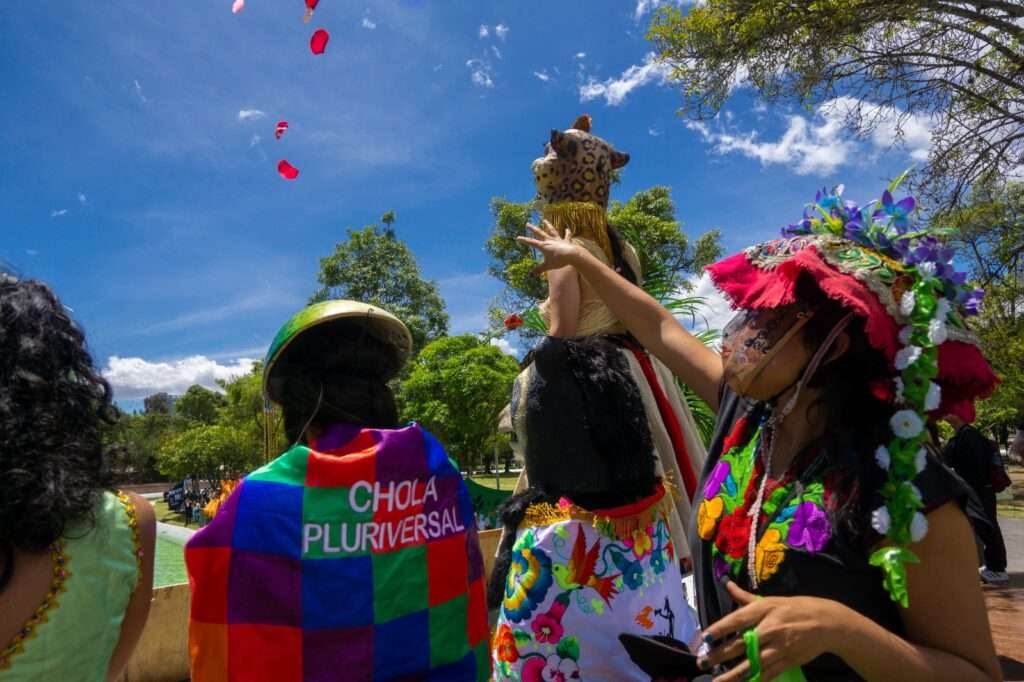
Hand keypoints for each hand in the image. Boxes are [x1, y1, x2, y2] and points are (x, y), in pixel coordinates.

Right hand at [516, 220, 582, 273]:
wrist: (572, 255)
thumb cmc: (559, 260)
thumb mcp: (548, 266)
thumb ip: (540, 269)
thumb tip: (532, 273)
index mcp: (544, 246)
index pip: (531, 242)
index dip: (524, 240)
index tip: (518, 238)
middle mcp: (550, 240)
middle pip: (539, 233)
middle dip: (533, 229)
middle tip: (527, 224)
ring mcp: (558, 240)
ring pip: (551, 231)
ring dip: (548, 225)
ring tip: (544, 220)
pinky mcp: (566, 241)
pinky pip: (566, 236)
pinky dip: (567, 232)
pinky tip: (567, 228)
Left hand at [698, 580, 845, 680]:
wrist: (827, 623)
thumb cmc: (796, 608)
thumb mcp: (772, 600)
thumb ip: (746, 597)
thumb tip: (728, 585)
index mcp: (765, 609)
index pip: (738, 619)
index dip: (721, 628)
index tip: (705, 637)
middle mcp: (770, 628)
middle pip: (741, 643)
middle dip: (720, 654)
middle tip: (702, 662)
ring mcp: (779, 647)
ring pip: (753, 663)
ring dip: (733, 674)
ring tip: (717, 681)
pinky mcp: (788, 661)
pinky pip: (768, 674)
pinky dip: (754, 680)